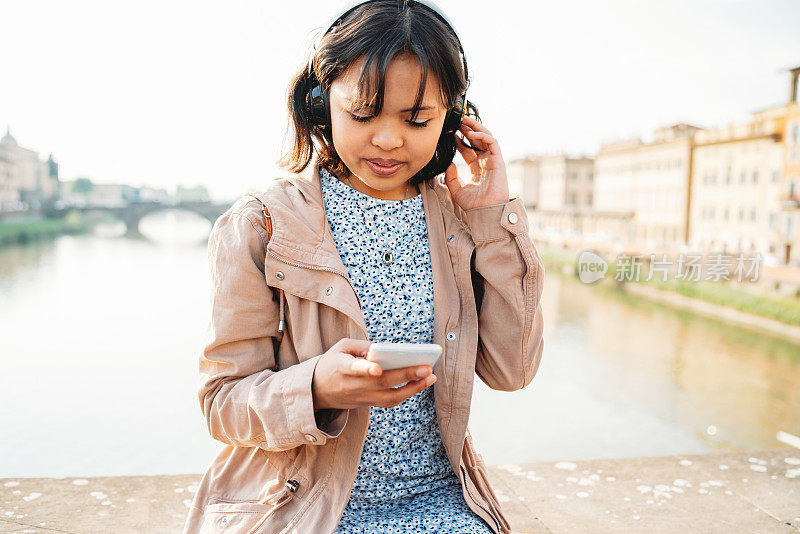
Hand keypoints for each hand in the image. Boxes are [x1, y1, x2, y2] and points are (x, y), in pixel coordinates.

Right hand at [311, 338, 436, 409]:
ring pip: (389, 398)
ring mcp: (359, 399)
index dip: (365, 369)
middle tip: (427, 368)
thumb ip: (362, 346)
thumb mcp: (341, 347)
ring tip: (430, 377)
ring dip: (413, 389)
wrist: (316, 391)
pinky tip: (420, 383)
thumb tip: (387, 349)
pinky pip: (389, 402)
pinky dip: (406, 393)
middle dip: (406, 375)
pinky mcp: (366, 405)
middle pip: (381, 383)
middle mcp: (351, 386)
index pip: (353, 369)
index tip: (378, 368)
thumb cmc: (331, 363)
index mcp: (340, 368)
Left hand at [443, 115, 509, 209]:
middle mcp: (485, 163)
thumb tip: (449, 164)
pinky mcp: (498, 161)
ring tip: (465, 121)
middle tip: (458, 121)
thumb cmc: (474, 205)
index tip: (452, 134)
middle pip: (478, 141)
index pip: (469, 150)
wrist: (485, 212)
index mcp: (476, 168)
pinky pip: (492, 143)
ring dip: (476, 128)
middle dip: (468, 129)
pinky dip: (482, 136)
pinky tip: (471, 134)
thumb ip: (451, 177)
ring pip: (486, 138)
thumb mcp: (456, 190)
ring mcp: (492, 161)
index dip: (460, 140)